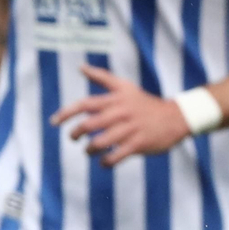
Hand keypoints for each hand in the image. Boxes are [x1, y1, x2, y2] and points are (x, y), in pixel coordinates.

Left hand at [53, 66, 191, 165]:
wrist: (175, 117)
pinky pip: (116, 156)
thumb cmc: (144, 102)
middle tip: (73, 138)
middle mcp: (120, 113)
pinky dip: (106, 162)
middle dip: (75, 134)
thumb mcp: (124, 86)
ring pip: (100, 142)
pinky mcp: (139, 144)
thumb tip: (80, 67)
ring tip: (89, 151)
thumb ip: (102, 77)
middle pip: (89, 124)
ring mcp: (130, 129)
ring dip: (89, 150)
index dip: (66, 113)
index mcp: (114, 99)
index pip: (84, 104)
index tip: (53, 122)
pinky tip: (104, 162)